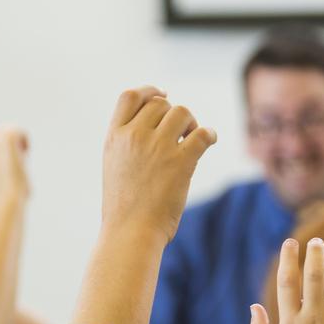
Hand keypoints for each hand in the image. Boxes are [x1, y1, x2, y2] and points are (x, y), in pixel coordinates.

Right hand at [101, 86, 216, 243]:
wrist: (130, 233)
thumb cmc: (123, 208)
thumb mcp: (114, 167)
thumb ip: (127, 143)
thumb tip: (154, 124)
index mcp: (114, 137)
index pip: (130, 96)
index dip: (150, 90)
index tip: (163, 94)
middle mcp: (134, 137)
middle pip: (161, 104)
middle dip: (173, 114)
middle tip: (181, 133)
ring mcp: (157, 147)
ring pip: (182, 112)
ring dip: (191, 123)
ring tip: (191, 140)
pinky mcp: (180, 162)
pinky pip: (202, 133)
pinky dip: (210, 134)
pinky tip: (210, 141)